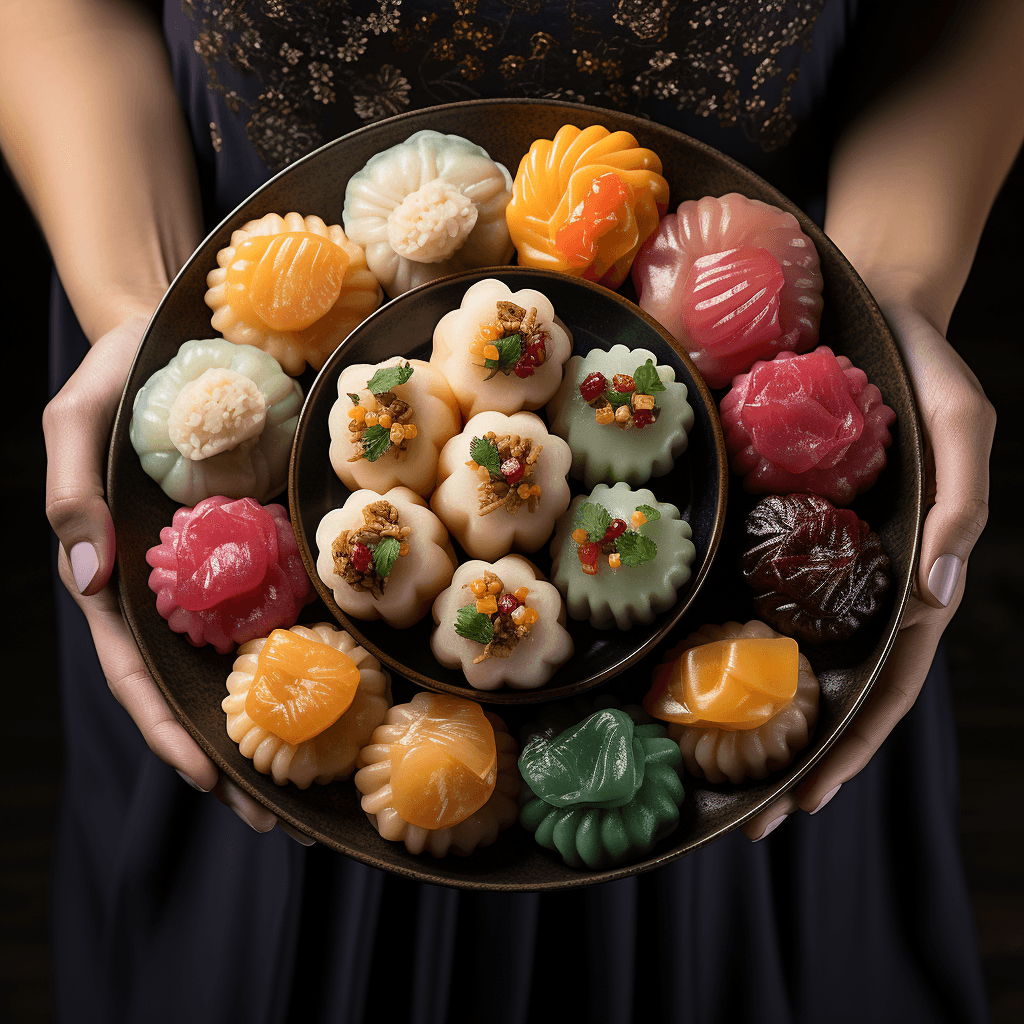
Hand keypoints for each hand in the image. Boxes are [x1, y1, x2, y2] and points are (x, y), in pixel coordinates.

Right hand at [44, 315, 307, 841]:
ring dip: (285, 720)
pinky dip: (315, 648)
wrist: (180, 337)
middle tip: (277, 819)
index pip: (137, 668)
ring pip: (252, 657)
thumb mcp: (77, 421)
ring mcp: (229, 568)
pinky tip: (357, 687)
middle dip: (235, 754)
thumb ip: (72, 495)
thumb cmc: (118, 376)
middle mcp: (180, 586)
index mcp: (126, 574)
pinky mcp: (270, 540)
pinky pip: (292, 600)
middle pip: (202, 684)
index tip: (205, 779)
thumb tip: (85, 580)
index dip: (166, 726)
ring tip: (327, 781)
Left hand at [743, 300, 994, 839]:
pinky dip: (721, 636)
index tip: (806, 798)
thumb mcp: (957, 421)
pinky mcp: (768, 522)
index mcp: (905, 570)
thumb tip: (938, 588)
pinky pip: (745, 587)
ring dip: (750, 716)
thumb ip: (959, 497)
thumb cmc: (921, 368)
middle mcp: (853, 577)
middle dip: (792, 756)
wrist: (863, 313)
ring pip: (783, 650)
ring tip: (702, 770)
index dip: (851, 743)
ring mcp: (808, 556)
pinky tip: (681, 669)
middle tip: (746, 819)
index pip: (886, 679)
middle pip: (827, 685)